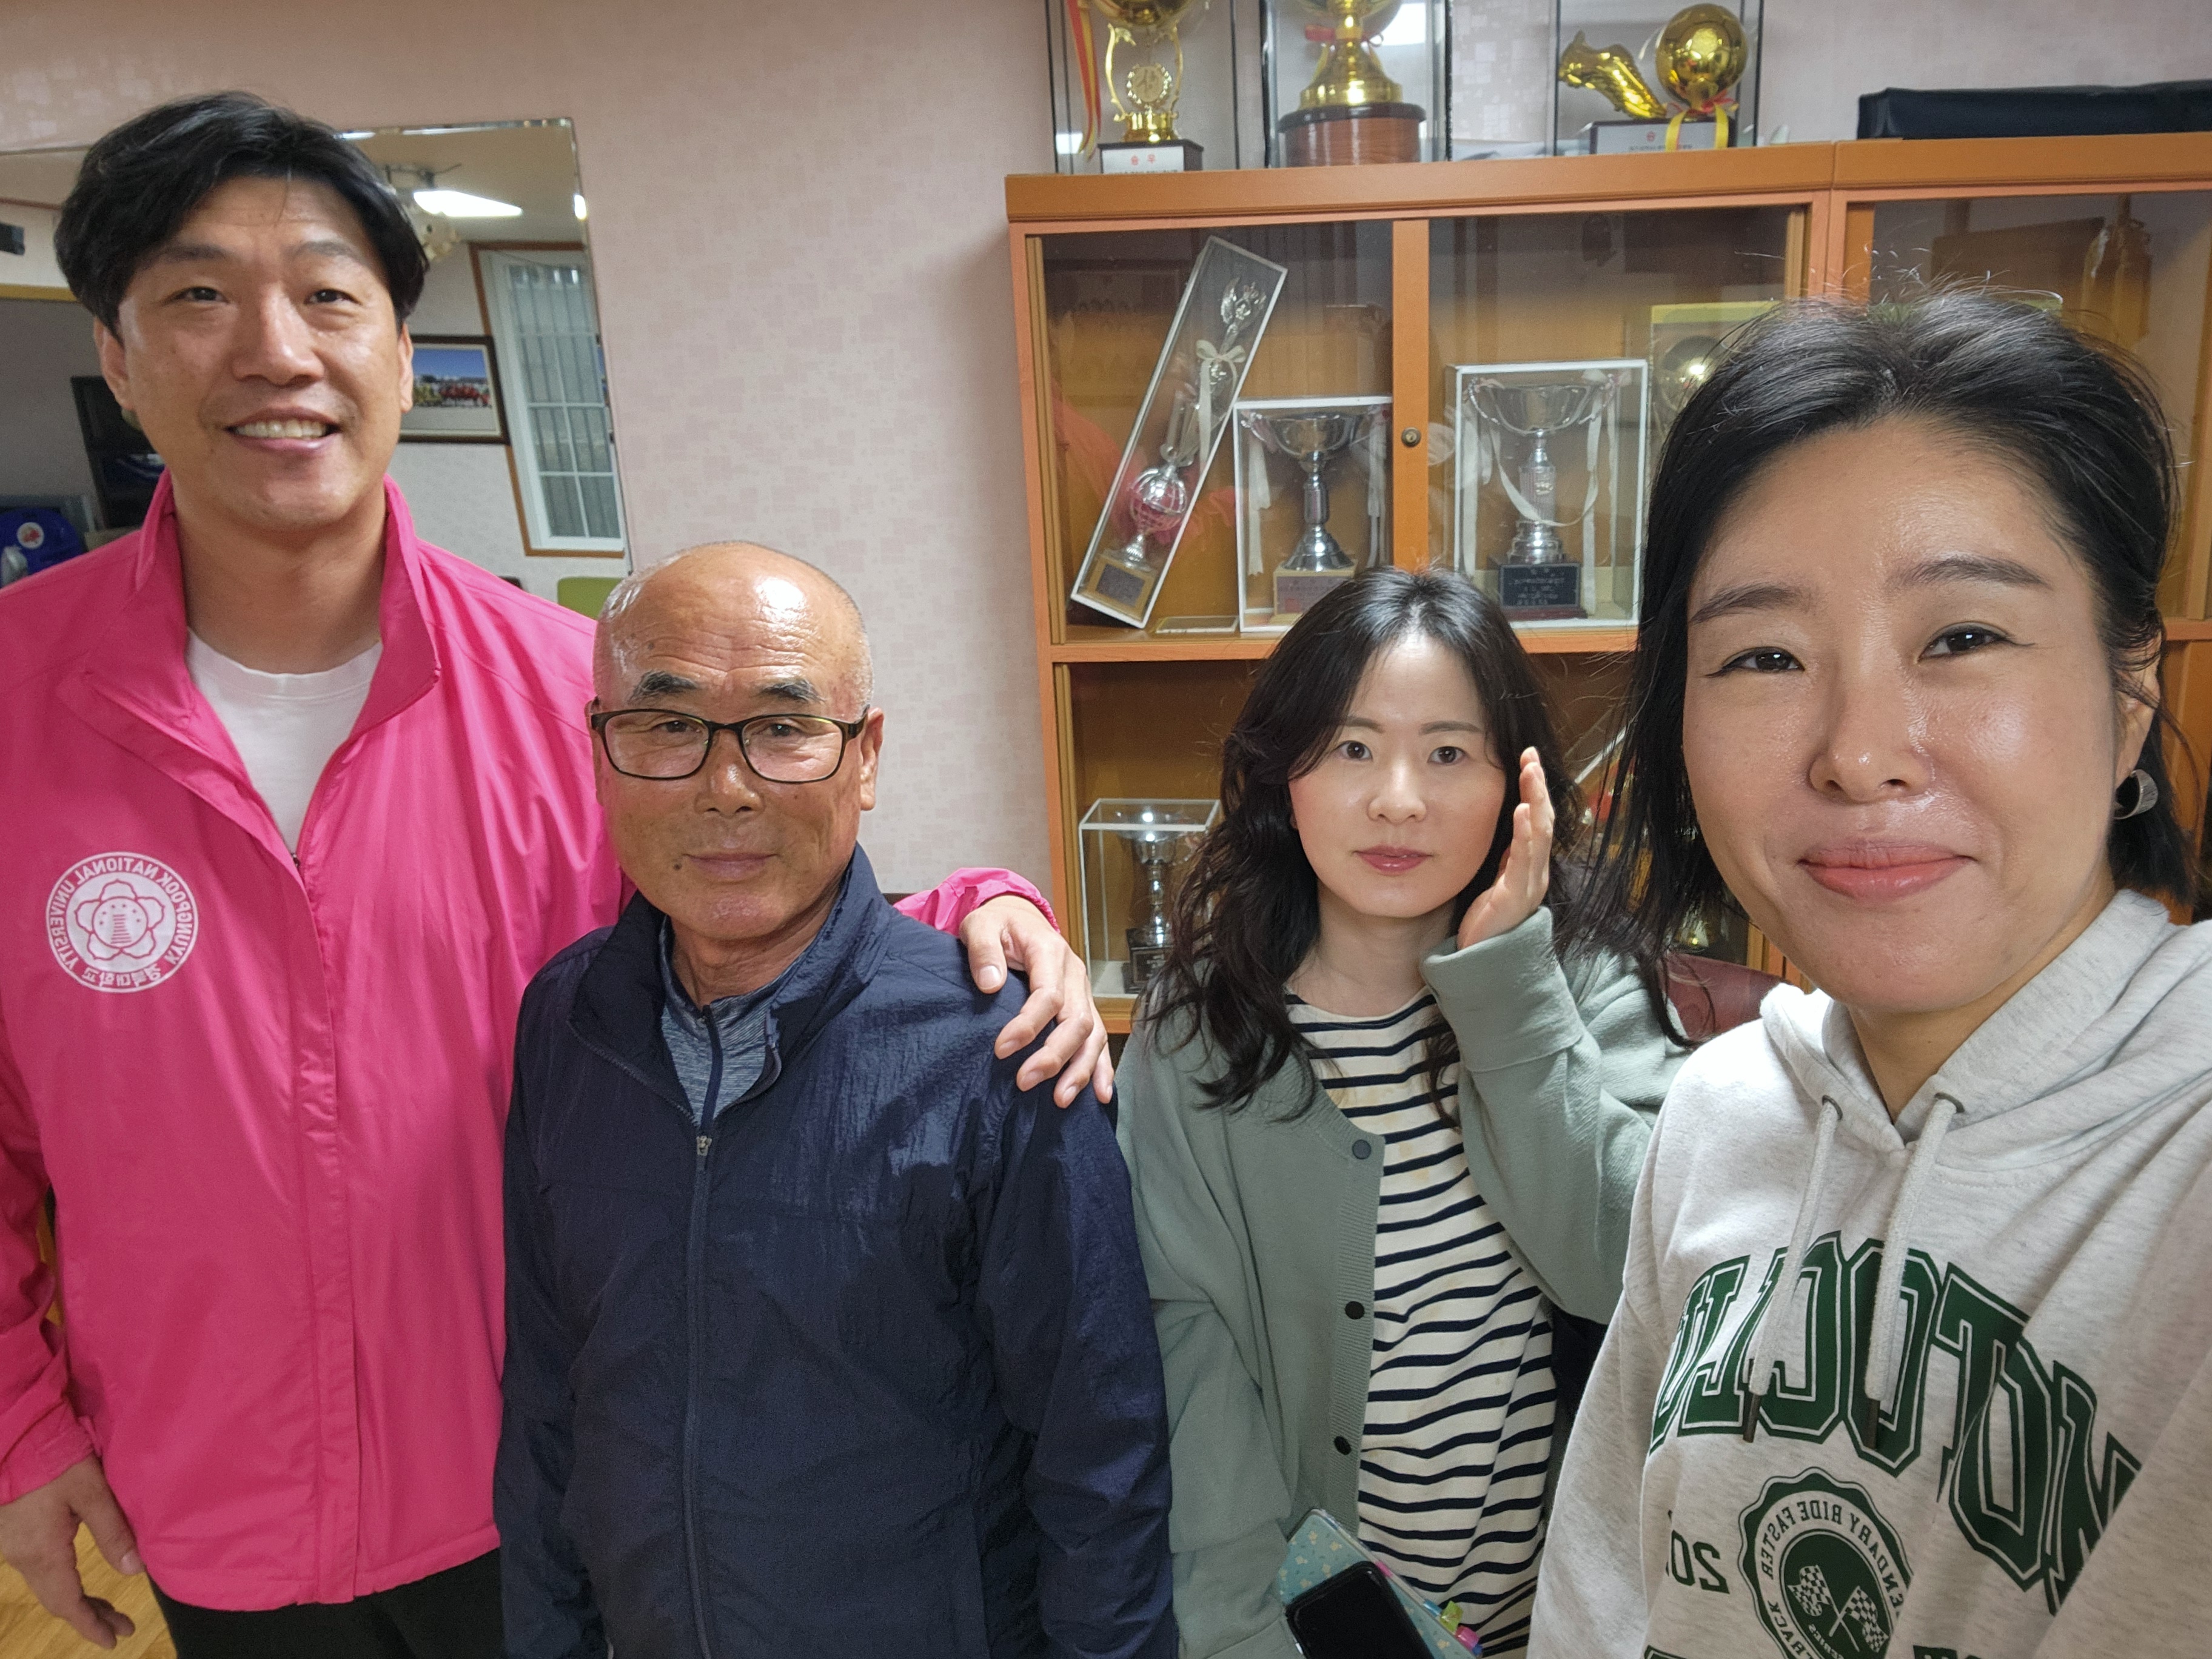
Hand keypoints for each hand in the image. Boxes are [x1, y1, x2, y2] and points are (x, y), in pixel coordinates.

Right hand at [0, 1456, 139, 1648]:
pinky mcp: (12, 1532)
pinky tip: (75, 1576)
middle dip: (89, 1615)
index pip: (68, 1602)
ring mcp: (13, 1546)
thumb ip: (113, 1531)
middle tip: (119, 1628)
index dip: (91, 1624)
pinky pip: (37, 1569)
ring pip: (47, 1585)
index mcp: (43, 1553)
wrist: (13, 1435)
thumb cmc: (54, 1459)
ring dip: (75, 1599)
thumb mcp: (91, 1492)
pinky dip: (61, 1580)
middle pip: (57, 1599)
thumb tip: (134, 1571)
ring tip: (105, 1609)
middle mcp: (22, 1557)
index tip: (114, 1640)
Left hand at [959, 895, 1113, 1106]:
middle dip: (1054, 1056)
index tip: (1001, 1049)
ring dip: (1079, 1069)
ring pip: (1092, 1035)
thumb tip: (990, 984)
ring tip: (1060, 1099)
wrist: (1018, 918)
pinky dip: (1101, 1068)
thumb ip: (983, 950)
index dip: (1028, 1025)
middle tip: (1025, 1081)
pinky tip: (1100, 1095)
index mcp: (1050, 952)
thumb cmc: (997, 925)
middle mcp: (1074, 974)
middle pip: (1076, 1020)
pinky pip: (1099, 1040)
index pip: (1048, 995)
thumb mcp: (981, 925)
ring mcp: (1083, 993)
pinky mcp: (1083, 1007)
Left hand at [1457, 748, 1554, 951]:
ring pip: (1539, 836)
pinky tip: (1523, 812)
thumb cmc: (1487, 921)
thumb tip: (1507, 825)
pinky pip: (1523, 861)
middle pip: (1543, 821)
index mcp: (1530, 866)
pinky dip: (1525, 834)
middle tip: (1531, 757)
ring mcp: (1528, 885)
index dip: (1535, 789)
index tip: (1528, 759)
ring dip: (1535, 801)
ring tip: (1529, 772)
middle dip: (1538, 787)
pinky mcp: (1514, 898)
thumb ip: (1505, 855)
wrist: (1482, 963)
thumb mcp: (1497, 878)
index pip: (1537, 819)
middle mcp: (1535, 873)